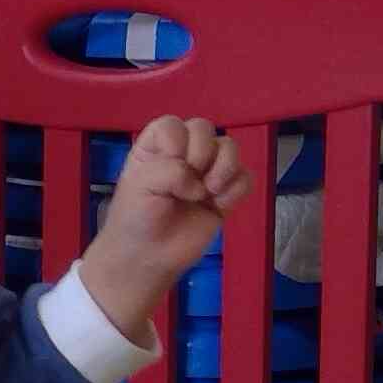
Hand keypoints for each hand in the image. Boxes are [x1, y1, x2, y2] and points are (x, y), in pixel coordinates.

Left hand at [82, 116, 254, 328]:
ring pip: (231, 146)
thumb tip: (199, 181)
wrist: (149, 258)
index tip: (168, 165)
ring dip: (224, 167)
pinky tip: (219, 205)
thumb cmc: (136, 219)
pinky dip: (236, 189)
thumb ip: (169, 170)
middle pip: (205, 128)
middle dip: (201, 153)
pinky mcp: (225, 194)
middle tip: (188, 183)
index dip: (176, 142)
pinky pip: (246, 177)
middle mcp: (182, 154)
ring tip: (209, 192)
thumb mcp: (141, 186)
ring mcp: (206, 173)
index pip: (173, 124)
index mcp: (155, 147)